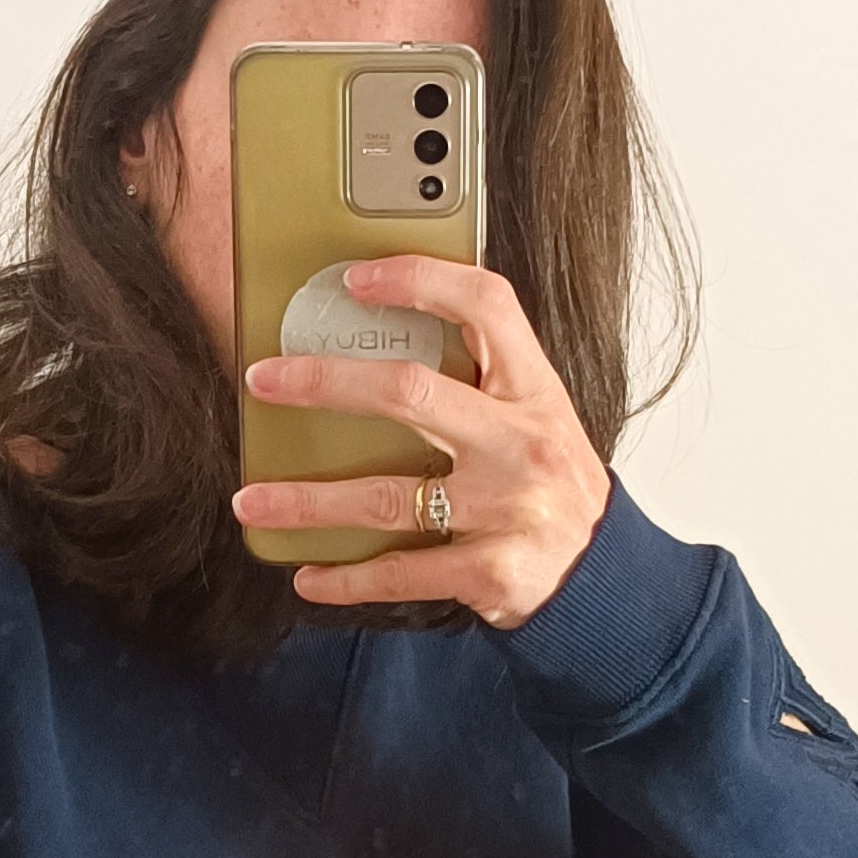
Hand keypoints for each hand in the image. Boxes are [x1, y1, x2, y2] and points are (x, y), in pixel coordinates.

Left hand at [230, 256, 614, 629]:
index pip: (486, 306)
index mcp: (535, 392)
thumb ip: (479, 386)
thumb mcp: (536, 422)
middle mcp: (521, 444)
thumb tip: (375, 350)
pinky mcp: (489, 571)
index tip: (355, 278)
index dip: (419, 280)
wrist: (606, 580)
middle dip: (324, 384)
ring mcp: (506, 510)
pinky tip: (308, 576)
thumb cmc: (554, 490)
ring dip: (306, 501)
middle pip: (410, 394)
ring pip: (385, 496)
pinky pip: (400, 572)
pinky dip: (346, 577)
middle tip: (263, 381)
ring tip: (251, 500)